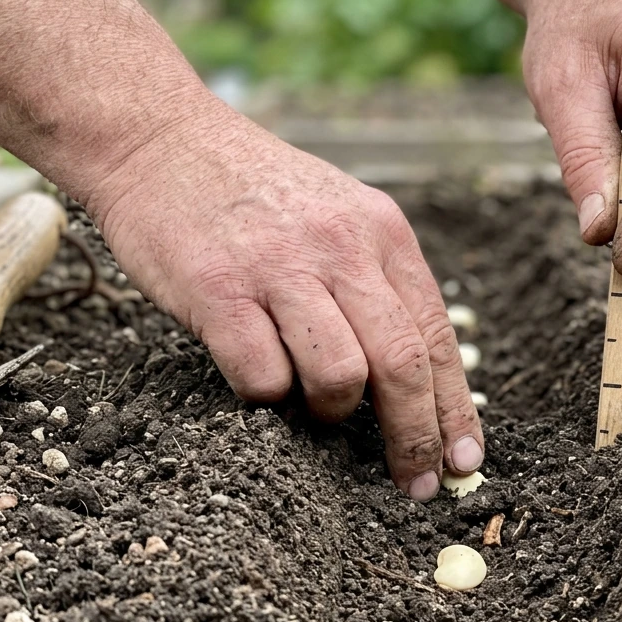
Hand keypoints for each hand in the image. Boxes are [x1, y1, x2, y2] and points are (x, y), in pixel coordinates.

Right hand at [87, 101, 483, 500]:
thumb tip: (416, 379)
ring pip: (342, 377)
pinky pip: (262, 377)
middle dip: (416, 438)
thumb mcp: (337, 215)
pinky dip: (266, 398)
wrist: (158, 138)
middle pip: (403, 365)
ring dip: (332, 412)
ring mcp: (279, 267)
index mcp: (382, 232)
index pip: (437, 336)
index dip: (455, 409)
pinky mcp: (217, 290)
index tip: (463, 462)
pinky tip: (257, 380)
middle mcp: (341, 247)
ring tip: (312, 405)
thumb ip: (376, 282)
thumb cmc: (251, 192)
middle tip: (414, 483)